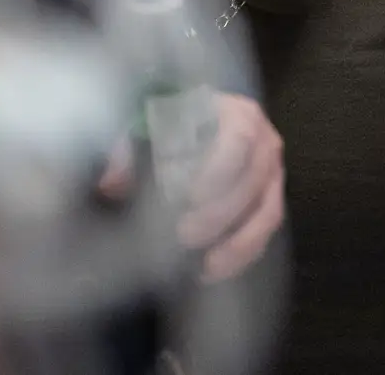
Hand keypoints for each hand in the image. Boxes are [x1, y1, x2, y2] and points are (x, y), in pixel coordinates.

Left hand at [98, 92, 286, 283]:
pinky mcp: (269, 200)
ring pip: (267, 210)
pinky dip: (243, 254)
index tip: (187, 198)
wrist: (187, 131)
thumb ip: (125, 151)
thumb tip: (112, 185)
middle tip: (184, 236)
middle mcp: (263, 139)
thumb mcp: (141, 128)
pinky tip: (211, 272)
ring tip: (204, 266)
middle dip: (221, 213)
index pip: (239, 139)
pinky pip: (266, 231)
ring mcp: (272, 172)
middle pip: (254, 178)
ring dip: (238, 243)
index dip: (218, 170)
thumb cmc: (166, 125)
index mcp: (235, 112)